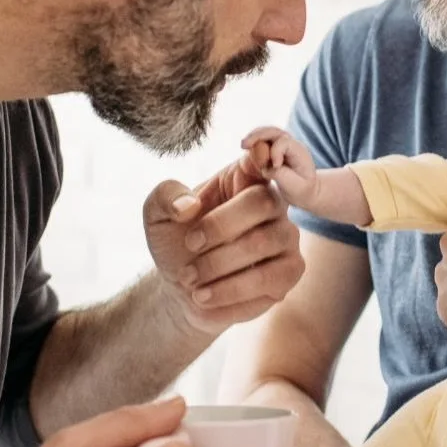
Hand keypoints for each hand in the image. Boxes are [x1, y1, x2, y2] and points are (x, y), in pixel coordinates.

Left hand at [144, 162, 304, 334]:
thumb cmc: (178, 243)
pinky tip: (204, 296)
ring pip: (261, 243)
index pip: (262, 158)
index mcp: (244, 179)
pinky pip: (267, 280)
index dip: (264, 152)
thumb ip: (166, 197)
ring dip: (217, 265)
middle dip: (218, 227)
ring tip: (190, 278)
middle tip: (189, 246)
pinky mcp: (289, 272)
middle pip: (262, 202)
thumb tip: (189, 205)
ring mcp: (286, 237)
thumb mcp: (158, 216)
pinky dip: (228, 292)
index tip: (255, 150)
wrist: (185, 289)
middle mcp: (273, 204)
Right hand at [240, 126, 318, 206]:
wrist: (305, 190)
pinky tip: (246, 149)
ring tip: (243, 145)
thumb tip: (265, 166)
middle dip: (258, 136)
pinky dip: (253, 141)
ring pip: (267, 132)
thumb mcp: (294, 186)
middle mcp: (291, 144)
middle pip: (274, 131)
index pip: (284, 143)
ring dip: (253, 136)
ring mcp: (283, 145)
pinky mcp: (275, 148)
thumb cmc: (301, 190)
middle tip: (244, 145)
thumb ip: (279, 174)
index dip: (276, 152)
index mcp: (299, 152)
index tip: (276, 166)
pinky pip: (263, 139)